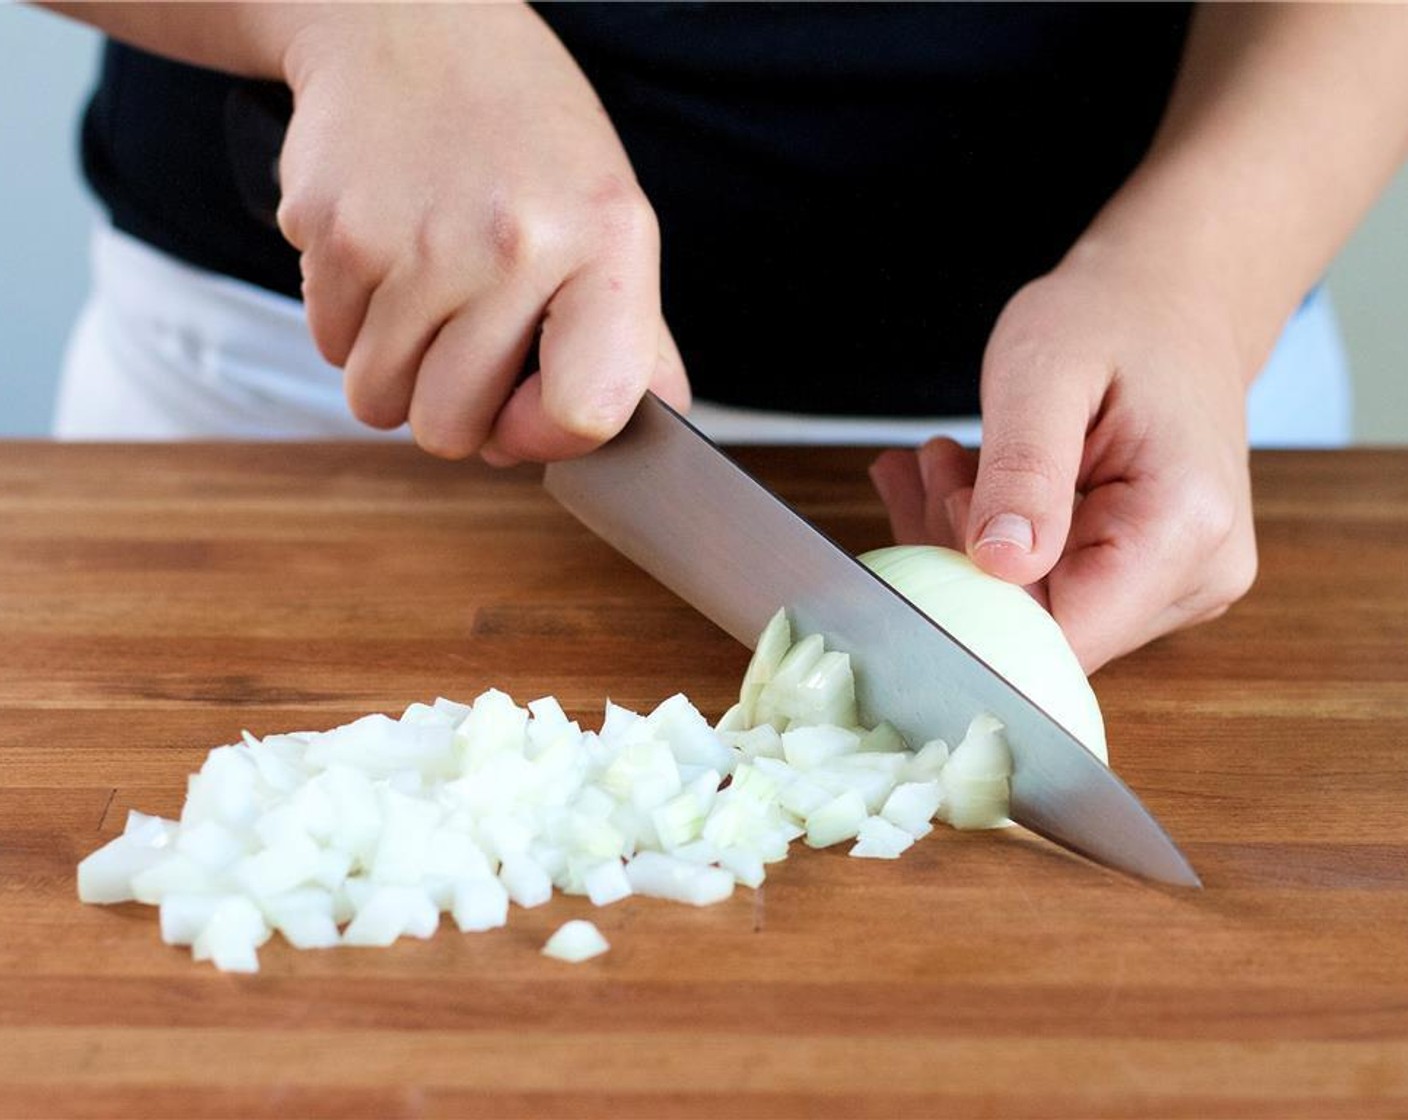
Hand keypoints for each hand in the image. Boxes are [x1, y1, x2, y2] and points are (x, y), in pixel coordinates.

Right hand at [275, 4, 687, 461]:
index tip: (530, 407)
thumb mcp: (608, 216)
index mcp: (604, 243)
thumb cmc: (525, 139)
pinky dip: (350, 325)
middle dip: (453, 409)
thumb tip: (650, 436)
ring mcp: (413, 241)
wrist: (411, 25)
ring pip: (379, 403)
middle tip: (466, 344)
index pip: (582, 412)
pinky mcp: (332, 232)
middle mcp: (512, 244)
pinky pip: (329, 349)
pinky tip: (385, 259)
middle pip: (451, 431)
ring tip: (427, 295)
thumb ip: (633, 337)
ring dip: (396, 372)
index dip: (548, 436)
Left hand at [869, 244, 1257, 671]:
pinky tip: (966, 478)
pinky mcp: (1151, 581)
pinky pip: (1049, 591)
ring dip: (969, 546)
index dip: (977, 594)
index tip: (945, 498)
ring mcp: (1181, 586)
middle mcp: (1200, 574)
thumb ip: (1023, 470)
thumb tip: (999, 565)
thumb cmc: (1113, 317)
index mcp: (1186, 527)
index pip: (1060, 633)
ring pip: (1037, 616)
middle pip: (1044, 630)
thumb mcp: (1044, 370)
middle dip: (963, 560)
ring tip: (943, 460)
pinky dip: (994, 543)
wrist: (1172, 300)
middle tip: (928, 464)